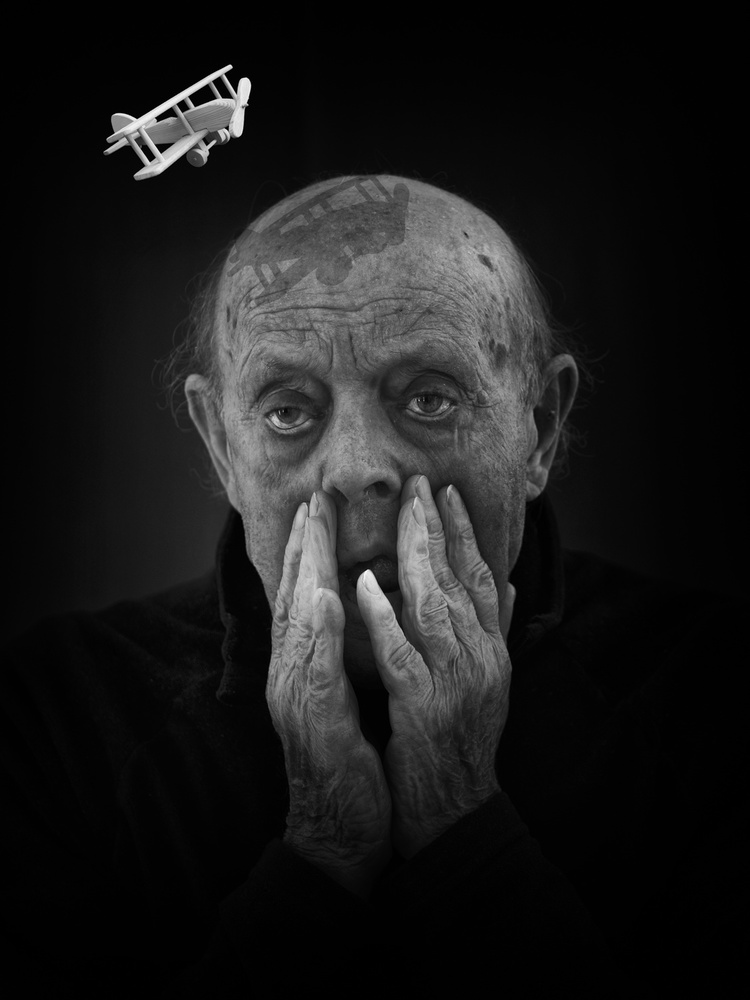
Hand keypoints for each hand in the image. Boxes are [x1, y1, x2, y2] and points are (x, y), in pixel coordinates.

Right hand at [267, 491, 391, 896]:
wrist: (339, 828)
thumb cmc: (348, 760)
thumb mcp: (351, 697)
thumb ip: (353, 653)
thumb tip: (365, 609)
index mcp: (306, 665)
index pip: (306, 596)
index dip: (310, 550)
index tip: (320, 506)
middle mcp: (292, 672)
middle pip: (294, 596)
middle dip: (303, 543)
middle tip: (312, 496)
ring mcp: (296, 695)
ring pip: (297, 620)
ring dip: (304, 568)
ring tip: (312, 523)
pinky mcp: (314, 720)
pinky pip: (315, 669)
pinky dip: (318, 629)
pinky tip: (324, 594)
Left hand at [356, 475, 514, 857]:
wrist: (455, 809)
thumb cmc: (462, 741)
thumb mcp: (488, 682)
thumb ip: (495, 632)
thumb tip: (507, 586)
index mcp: (492, 650)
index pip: (482, 577)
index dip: (465, 533)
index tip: (447, 493)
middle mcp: (480, 658)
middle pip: (459, 580)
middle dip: (438, 527)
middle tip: (421, 483)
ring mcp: (452, 681)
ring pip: (433, 605)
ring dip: (416, 555)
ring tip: (402, 512)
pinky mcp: (422, 706)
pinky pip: (399, 653)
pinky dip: (383, 617)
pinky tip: (364, 584)